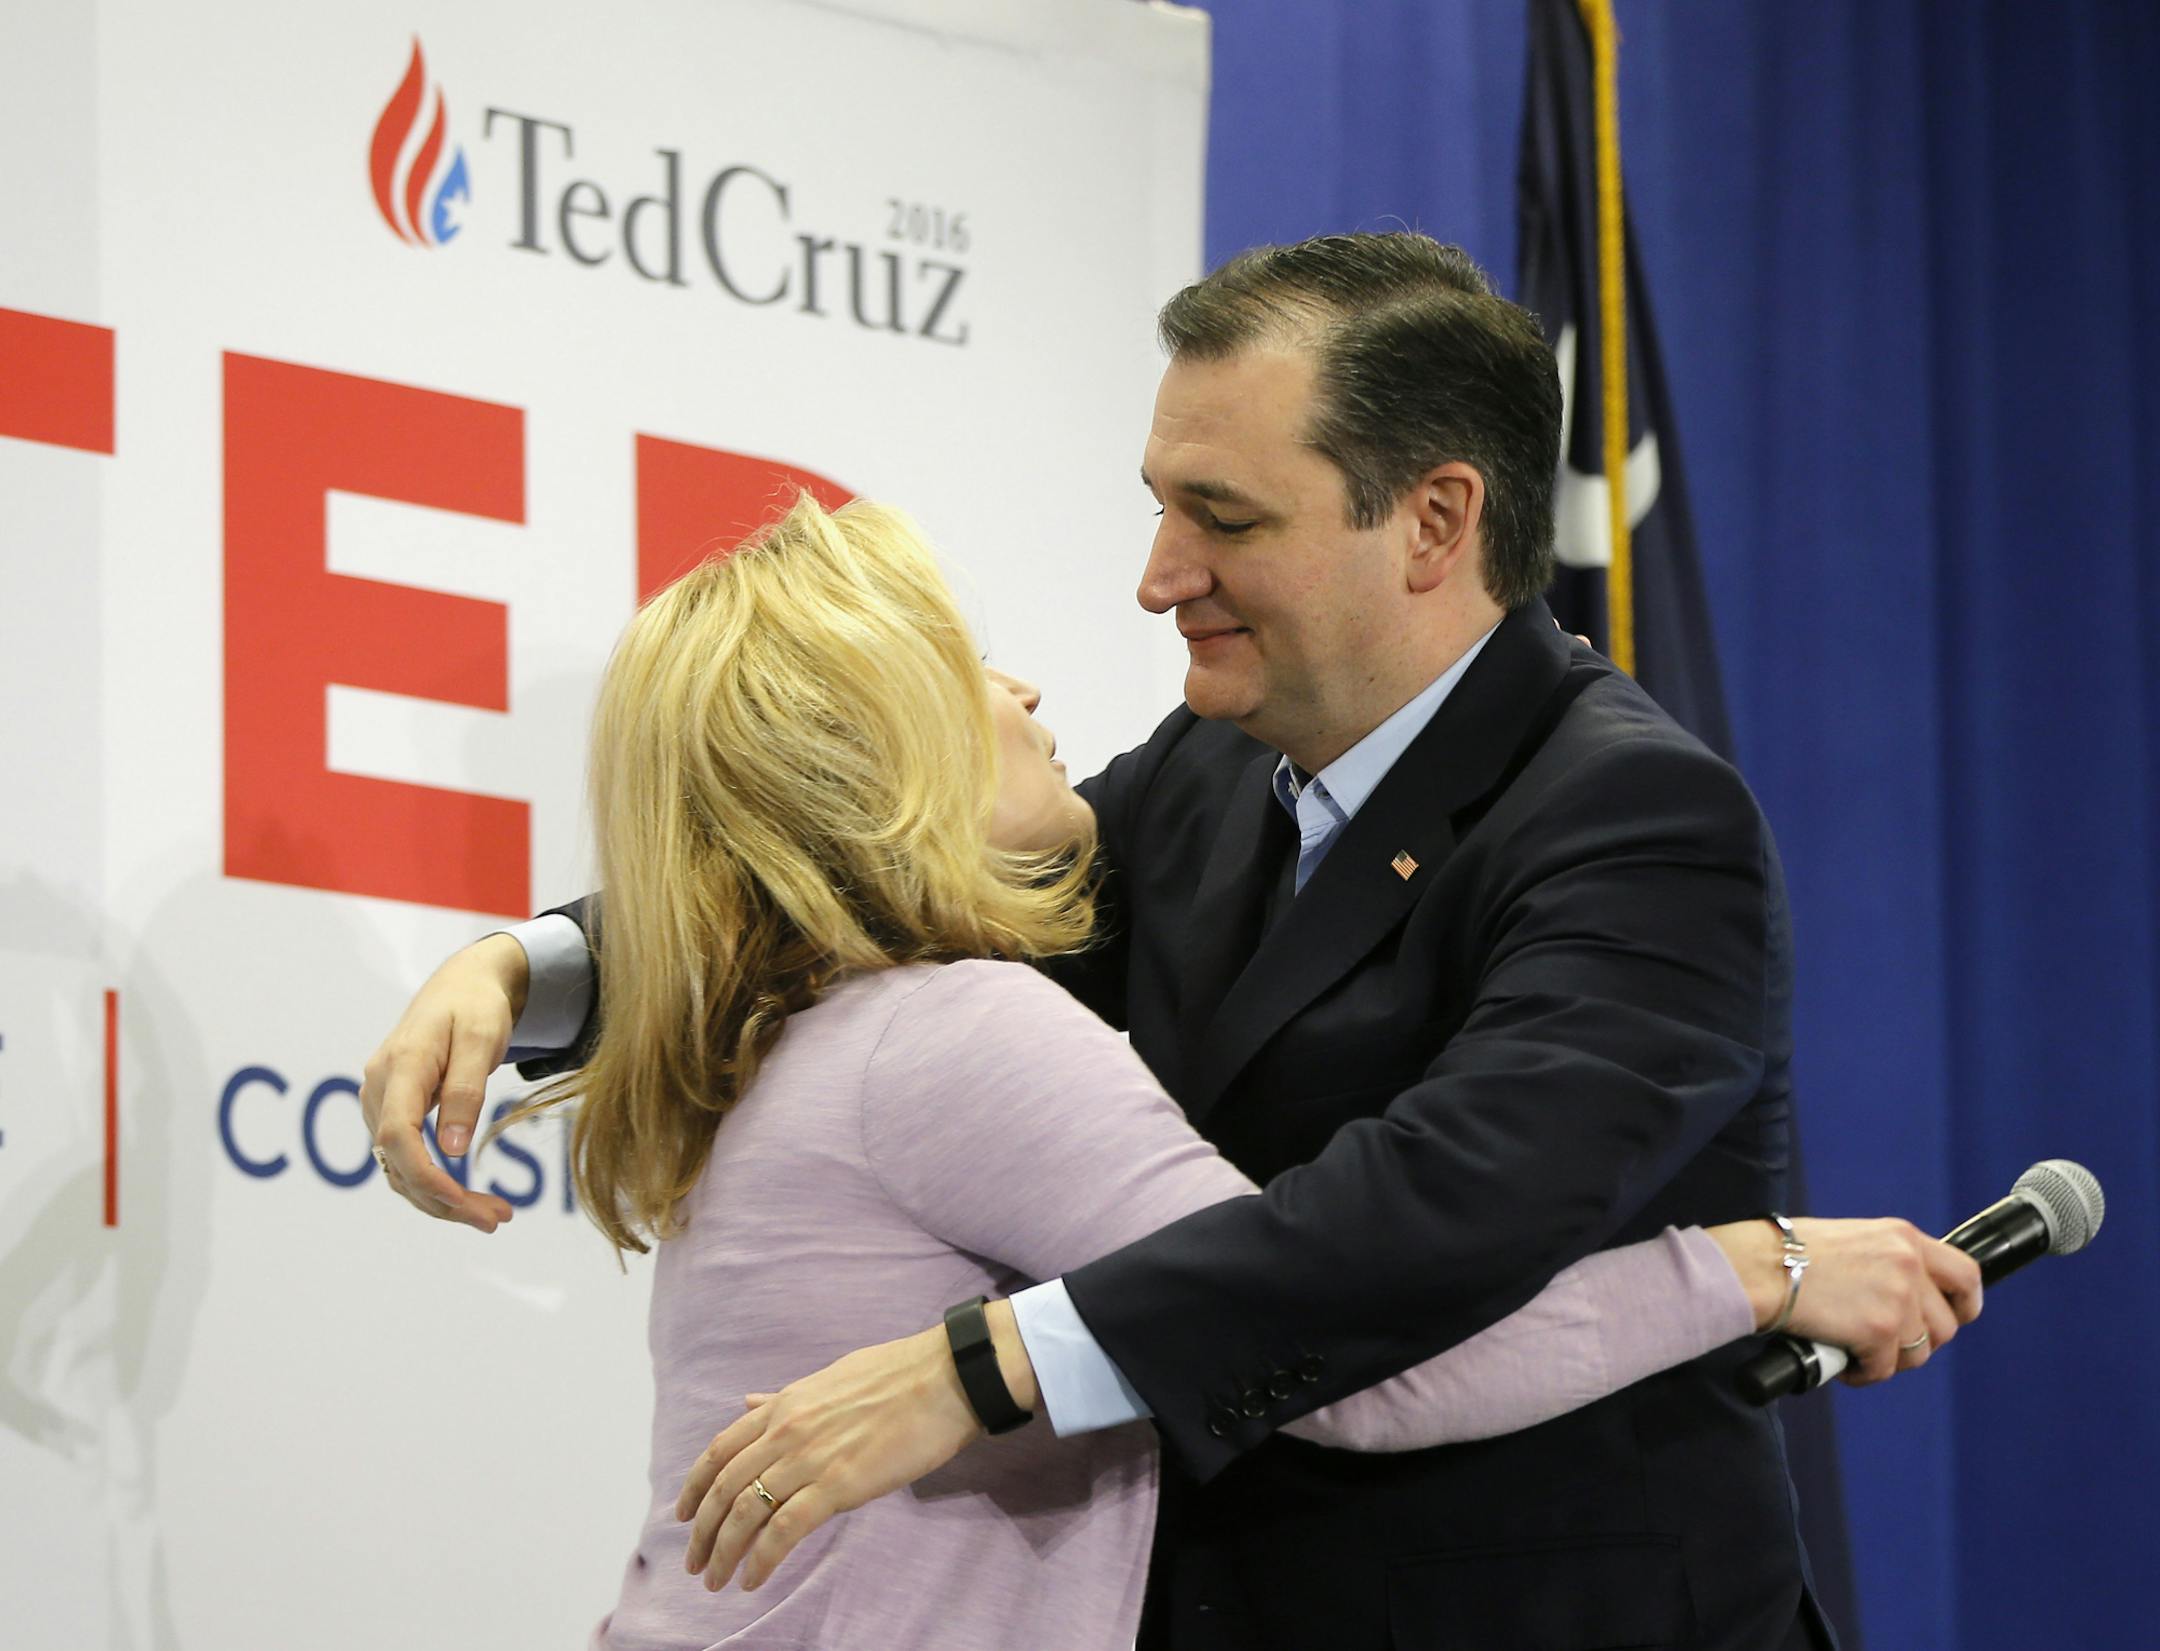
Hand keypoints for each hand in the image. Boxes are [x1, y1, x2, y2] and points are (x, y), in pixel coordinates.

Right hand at [358, 932, 529, 1231]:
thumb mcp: (483, 1039)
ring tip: (495, 1216)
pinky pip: (405, 1158)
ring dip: (441, 1199)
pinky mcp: (391, 1110)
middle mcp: (378, 1088)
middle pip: (397, 1163)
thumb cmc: (476, 1006)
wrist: (463, 984)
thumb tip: (452, 1151)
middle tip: (498, 1220)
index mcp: (399, 1067)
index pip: (396, 1137)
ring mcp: (380, 1101)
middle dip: (444, 1201)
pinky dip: (434, 1183)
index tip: (465, 1204)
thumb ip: (466, 1090)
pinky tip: (468, 1197)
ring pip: (399, 1168)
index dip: (426, 1178)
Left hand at [675, 1302, 1039, 1591]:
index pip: (720, 1451)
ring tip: (716, 1580)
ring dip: (723, 1553)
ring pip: (745, 1514)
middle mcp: (785, 1431)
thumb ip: (784, 1399)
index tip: (682, 1515)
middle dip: (702, 1531)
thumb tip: (749, 1403)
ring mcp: (808, 1459)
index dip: (694, 1488)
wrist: (944, 1378)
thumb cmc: (896, 1375)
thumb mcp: (827, 1379)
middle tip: (694, 1562)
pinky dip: (762, 1560)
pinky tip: (753, 1580)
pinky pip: (784, 1531)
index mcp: (783, 1405)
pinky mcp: (837, 1486)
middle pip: (724, 1489)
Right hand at [1708, 1217, 1982, 1384]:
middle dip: (1918, 1342)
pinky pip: (1886, 1370)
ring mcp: (1898, 1297)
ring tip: (1857, 1349)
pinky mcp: (1880, 1330)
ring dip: (1890, 1359)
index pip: (1966, 1274)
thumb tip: (1907, 1299)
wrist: (1759, 1267)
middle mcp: (1909, 1264)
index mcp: (1903, 1236)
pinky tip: (1841, 1360)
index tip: (1953, 1317)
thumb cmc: (1789, 1253)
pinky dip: (1863, 1373)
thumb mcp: (1854, 1240)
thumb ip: (1888, 1261)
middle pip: (1946, 1325)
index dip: (1965, 1304)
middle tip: (1884, 1342)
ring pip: (1920, 1353)